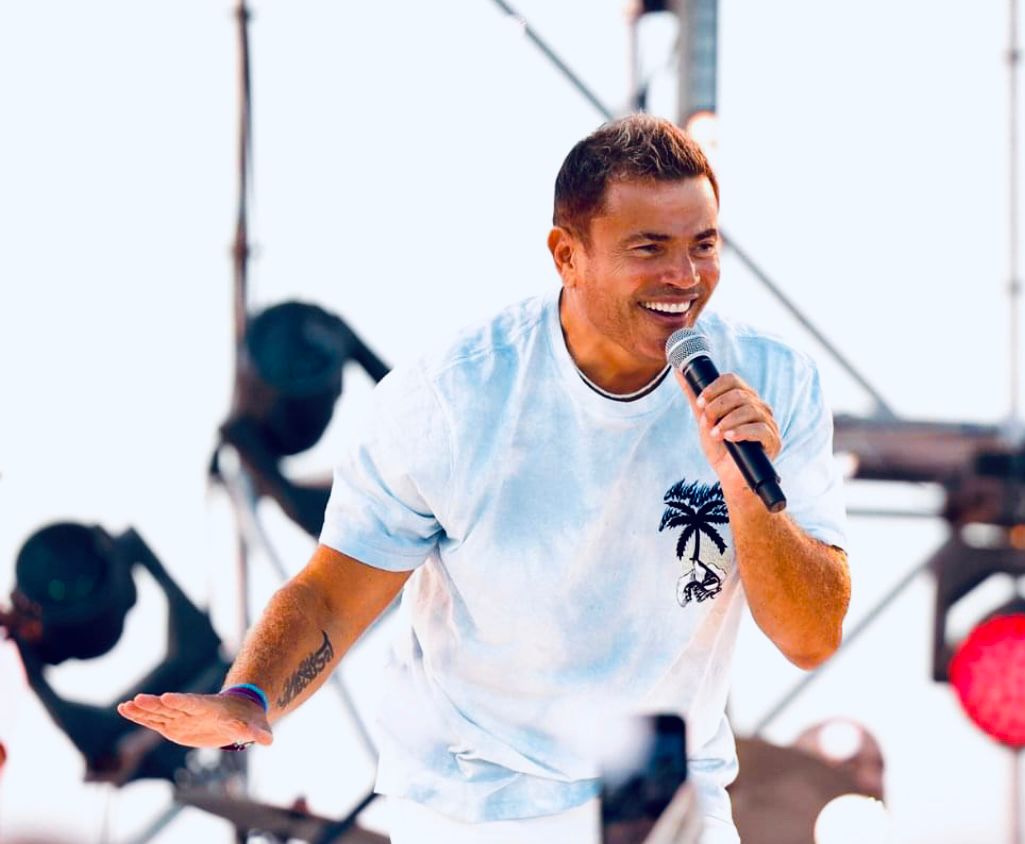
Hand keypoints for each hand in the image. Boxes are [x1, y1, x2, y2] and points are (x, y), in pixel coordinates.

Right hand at [117, 692, 272, 748]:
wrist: (239, 713)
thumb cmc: (248, 719)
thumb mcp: (256, 726)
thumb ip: (258, 732)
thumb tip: (268, 741)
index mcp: (211, 708)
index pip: (195, 703)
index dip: (182, 701)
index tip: (167, 697)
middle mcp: (192, 710)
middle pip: (172, 707)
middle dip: (156, 704)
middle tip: (138, 699)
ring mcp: (182, 717)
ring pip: (159, 713)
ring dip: (143, 710)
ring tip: (125, 706)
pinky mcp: (174, 725)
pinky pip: (155, 720)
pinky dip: (141, 716)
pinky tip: (125, 709)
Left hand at [675, 370, 780, 496]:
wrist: (729, 477)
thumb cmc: (720, 448)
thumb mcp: (704, 421)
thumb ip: (695, 398)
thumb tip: (679, 373)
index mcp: (744, 399)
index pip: (732, 380)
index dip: (714, 388)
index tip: (700, 402)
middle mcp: (759, 407)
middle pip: (740, 394)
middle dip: (718, 406)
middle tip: (706, 421)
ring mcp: (768, 423)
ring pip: (750, 410)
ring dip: (727, 421)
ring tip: (715, 434)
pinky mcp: (773, 441)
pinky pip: (760, 429)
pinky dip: (741, 432)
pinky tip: (729, 438)